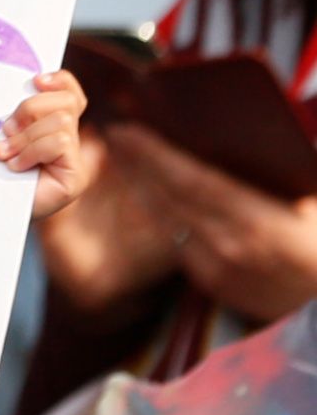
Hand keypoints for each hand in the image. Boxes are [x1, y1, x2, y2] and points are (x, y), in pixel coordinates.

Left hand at [0, 70, 88, 218]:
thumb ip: (15, 115)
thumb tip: (22, 89)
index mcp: (51, 125)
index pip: (69, 93)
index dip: (60, 81)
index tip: (35, 80)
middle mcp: (68, 140)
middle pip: (65, 102)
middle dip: (30, 109)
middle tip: (6, 129)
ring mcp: (74, 159)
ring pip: (61, 121)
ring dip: (26, 136)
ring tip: (5, 153)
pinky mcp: (75, 176)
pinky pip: (59, 143)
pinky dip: (32, 151)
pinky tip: (15, 165)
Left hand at [105, 122, 316, 321]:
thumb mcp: (307, 201)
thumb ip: (269, 175)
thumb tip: (226, 138)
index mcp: (258, 219)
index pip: (192, 180)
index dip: (154, 154)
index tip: (128, 130)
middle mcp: (230, 245)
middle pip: (170, 197)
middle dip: (138, 163)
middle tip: (116, 135)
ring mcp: (218, 268)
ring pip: (167, 220)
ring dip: (142, 187)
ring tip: (124, 157)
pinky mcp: (212, 284)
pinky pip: (176, 242)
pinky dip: (160, 215)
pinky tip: (148, 194)